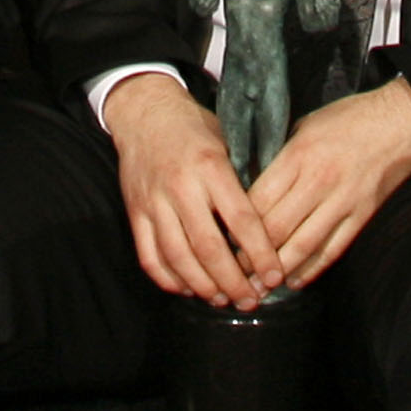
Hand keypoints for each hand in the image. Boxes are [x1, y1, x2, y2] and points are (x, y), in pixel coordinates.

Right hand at [100, 72, 281, 310]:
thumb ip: (245, 178)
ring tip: (222, 300)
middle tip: (250, 300)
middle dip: (233, 281)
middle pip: (208, 247)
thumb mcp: (227, 140)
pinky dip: (170, 280)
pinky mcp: (135, 212)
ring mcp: (153, 201)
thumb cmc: (194, 127)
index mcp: (209, 165)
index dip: (260, 253)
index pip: (241, 219)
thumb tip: (274, 220)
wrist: (144, 110)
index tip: (275, 276)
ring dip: (203, 286)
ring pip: (178, 257)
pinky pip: (150, 257)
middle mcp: (180, 186)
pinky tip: (188, 288)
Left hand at [247, 76, 410, 290]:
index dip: (238, 223)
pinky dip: (312, 269)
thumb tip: (254, 185)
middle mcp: (318, 181)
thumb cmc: (350, 118)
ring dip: (278, 271)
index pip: (259, 198)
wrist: (400, 122)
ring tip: (259, 287)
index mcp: (299, 155)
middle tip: (233, 270)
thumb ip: (282, 158)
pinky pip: (332, 249)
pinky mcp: (361, 216)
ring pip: (302, 245)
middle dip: (251, 254)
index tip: (223, 237)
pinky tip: (295, 280)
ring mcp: (342, 201)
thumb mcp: (306, 125)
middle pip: (276, 227)